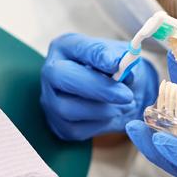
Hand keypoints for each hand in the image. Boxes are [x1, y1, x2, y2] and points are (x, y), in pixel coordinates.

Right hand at [40, 32, 158, 140]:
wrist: (119, 95)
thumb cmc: (117, 71)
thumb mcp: (124, 58)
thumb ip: (123, 58)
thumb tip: (119, 64)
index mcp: (66, 46)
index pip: (78, 47)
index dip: (98, 56)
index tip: (118, 64)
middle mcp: (51, 71)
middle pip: (61, 76)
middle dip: (97, 87)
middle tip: (126, 95)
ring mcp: (50, 99)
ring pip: (68, 108)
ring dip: (103, 109)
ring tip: (126, 104)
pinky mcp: (58, 124)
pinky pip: (77, 129)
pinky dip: (101, 124)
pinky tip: (114, 113)